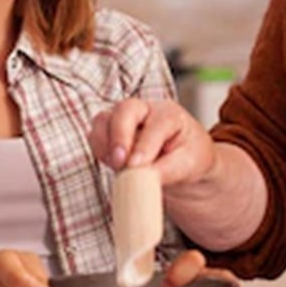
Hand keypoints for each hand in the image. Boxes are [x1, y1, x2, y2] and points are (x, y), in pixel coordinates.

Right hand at [90, 99, 216, 186]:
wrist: (181, 160)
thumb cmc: (188, 157)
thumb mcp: (189, 164)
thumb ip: (168, 169)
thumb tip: (144, 177)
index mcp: (169, 114)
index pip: (155, 125)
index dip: (144, 146)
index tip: (137, 166)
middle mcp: (145, 109)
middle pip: (124, 110)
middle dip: (119, 137)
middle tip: (120, 162)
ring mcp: (124, 118)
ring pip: (103, 120)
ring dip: (105, 144)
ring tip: (117, 166)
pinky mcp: (110, 130)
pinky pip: (96, 135)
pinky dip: (100, 151)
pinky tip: (113, 165)